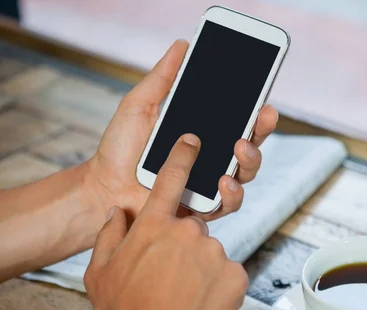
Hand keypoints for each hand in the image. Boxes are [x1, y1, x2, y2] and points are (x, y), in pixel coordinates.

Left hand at [84, 40, 277, 224]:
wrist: (104, 188)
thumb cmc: (118, 151)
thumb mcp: (139, 106)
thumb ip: (162, 78)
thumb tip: (182, 45)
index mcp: (200, 132)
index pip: (236, 117)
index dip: (253, 107)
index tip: (262, 95)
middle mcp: (210, 157)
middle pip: (249, 142)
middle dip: (262, 129)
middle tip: (263, 115)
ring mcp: (208, 182)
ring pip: (246, 172)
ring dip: (251, 159)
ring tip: (241, 147)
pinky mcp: (203, 207)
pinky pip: (228, 203)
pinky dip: (232, 193)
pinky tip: (225, 181)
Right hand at [84, 134, 248, 309]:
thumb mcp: (99, 273)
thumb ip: (109, 235)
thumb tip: (117, 214)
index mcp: (153, 226)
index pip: (171, 178)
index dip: (183, 155)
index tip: (193, 140)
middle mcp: (186, 232)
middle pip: (192, 225)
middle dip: (183, 245)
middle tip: (170, 277)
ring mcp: (214, 252)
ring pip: (209, 253)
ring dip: (200, 268)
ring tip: (183, 296)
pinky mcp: (235, 274)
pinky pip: (227, 273)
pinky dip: (217, 286)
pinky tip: (200, 303)